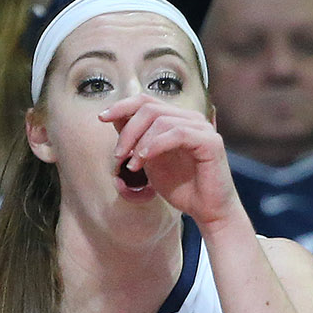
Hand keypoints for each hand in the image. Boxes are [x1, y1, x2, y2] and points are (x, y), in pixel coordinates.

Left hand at [101, 96, 244, 230]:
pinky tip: (144, 159)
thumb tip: (115, 118)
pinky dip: (155, 145)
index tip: (101, 118)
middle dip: (127, 130)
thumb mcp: (150, 161)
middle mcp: (191, 118)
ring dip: (139, 141)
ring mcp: (202, 128)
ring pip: (160, 120)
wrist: (207, 211)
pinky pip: (177, 134)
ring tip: (132, 165)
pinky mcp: (211, 141)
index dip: (122, 106)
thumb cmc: (182, 188)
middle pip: (149, 107)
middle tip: (118, 155)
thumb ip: (137, 140)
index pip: (146, 101)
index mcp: (177, 119)